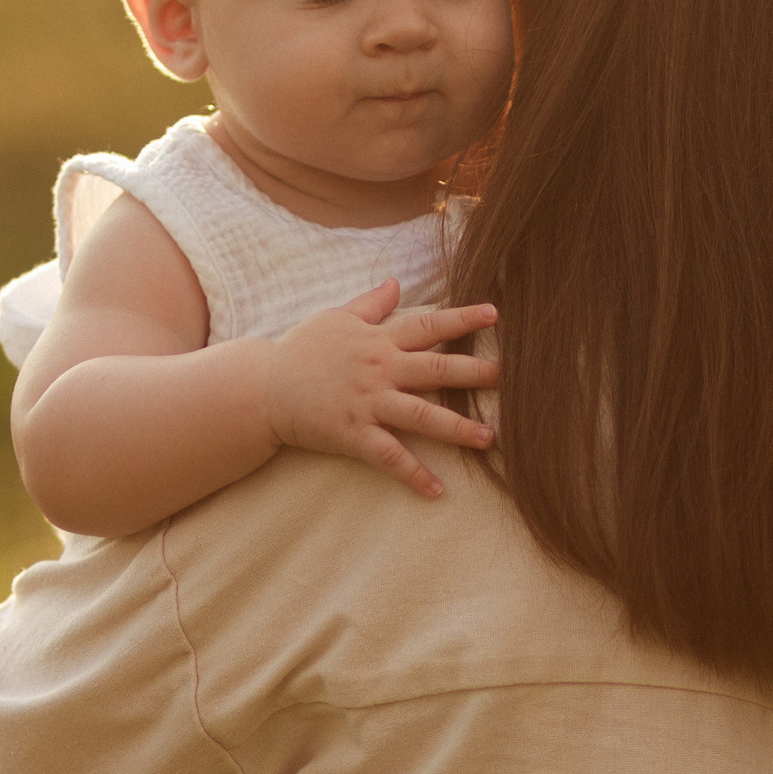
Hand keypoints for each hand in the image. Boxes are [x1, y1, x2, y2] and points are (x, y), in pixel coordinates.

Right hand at [262, 280, 499, 500]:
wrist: (263, 387)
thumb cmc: (302, 350)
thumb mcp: (336, 318)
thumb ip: (371, 304)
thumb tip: (397, 282)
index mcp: (379, 340)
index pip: (428, 325)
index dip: (462, 320)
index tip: (494, 314)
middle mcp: (380, 369)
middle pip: (436, 370)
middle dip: (475, 373)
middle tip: (510, 377)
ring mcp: (368, 403)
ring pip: (421, 416)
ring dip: (457, 429)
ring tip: (490, 439)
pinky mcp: (354, 434)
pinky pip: (389, 457)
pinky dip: (413, 475)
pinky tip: (437, 491)